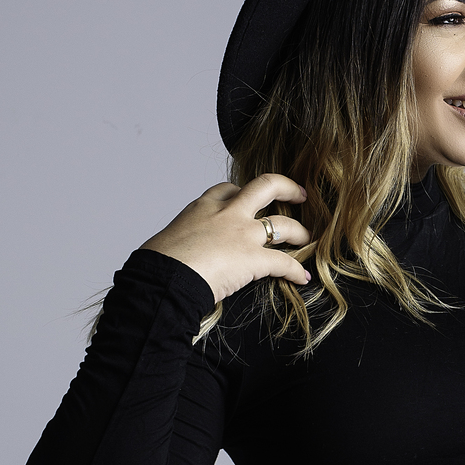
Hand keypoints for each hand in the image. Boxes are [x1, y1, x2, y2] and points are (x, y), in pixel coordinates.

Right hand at [140, 173, 311, 302]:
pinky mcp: (253, 258)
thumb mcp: (169, 240)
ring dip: (299, 231)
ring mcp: (243, 234)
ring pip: (283, 224)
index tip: (249, 200)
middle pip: (266, 186)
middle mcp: (227, 213)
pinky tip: (301, 277)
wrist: (162, 278)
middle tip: (299, 195)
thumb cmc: (158, 265)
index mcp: (203, 206)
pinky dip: (296, 270)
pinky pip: (284, 262)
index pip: (229, 189)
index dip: (243, 193)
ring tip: (306, 239)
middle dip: (287, 188)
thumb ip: (186, 240)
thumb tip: (181, 253)